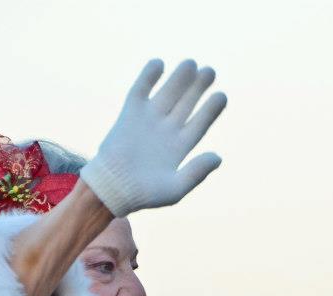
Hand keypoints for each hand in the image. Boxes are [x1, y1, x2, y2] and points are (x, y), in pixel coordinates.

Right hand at [79, 59, 226, 216]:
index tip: (222, 96)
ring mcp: (148, 121)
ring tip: (191, 63)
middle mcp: (166, 131)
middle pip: (186, 104)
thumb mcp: (175, 189)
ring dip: (179, 79)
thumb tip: (218, 157)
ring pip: (167, 94)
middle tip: (210, 72)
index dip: (211, 110)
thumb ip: (197, 173)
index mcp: (179, 147)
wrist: (110, 189)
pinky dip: (148, 77)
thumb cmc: (143, 194)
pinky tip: (159, 63)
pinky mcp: (129, 114)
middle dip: (198, 88)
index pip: (200, 123)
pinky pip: (140, 91)